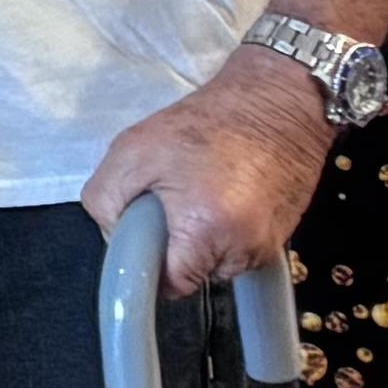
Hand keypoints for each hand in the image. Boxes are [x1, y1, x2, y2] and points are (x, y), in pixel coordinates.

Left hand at [84, 44, 335, 295]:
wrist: (276, 103)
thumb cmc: (208, 123)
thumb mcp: (130, 151)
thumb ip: (105, 202)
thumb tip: (114, 236)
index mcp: (207, 231)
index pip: (173, 284)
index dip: (152, 265)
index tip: (145, 240)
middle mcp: (246, 248)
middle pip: (195, 272)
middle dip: (176, 244)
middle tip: (173, 198)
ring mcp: (270, 245)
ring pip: (218, 260)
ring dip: (203, 235)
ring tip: (202, 189)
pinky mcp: (282, 236)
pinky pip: (239, 246)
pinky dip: (226, 227)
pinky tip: (225, 192)